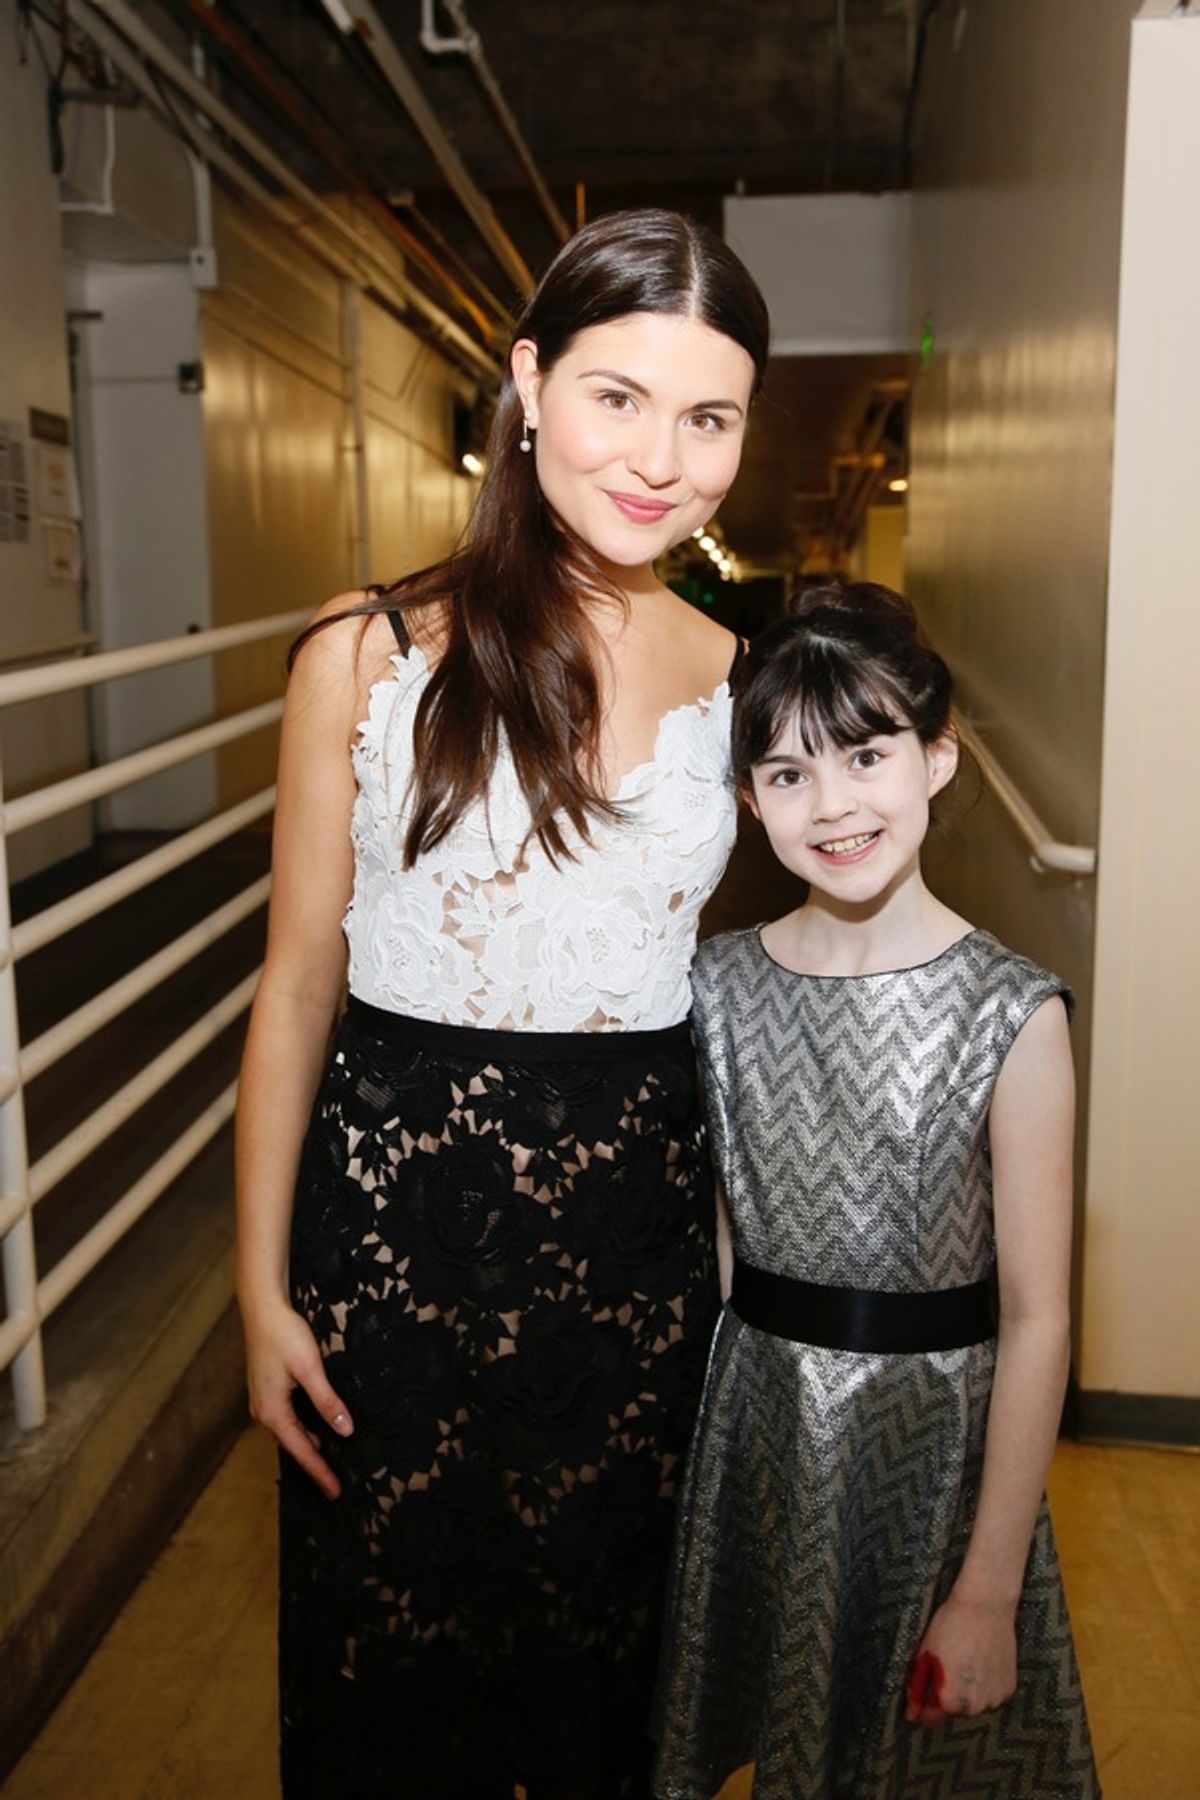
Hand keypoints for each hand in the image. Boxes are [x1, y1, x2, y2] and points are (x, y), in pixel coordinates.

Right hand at [243, 1297, 352, 1498]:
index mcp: (273, 1412)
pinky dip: (302, 1429)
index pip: (302, 1451)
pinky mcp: (267, 1390)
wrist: (262, 1308)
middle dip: (315, 1464)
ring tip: (329, 1462)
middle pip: (294, 1446)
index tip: (336, 1493)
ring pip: (290, 1432)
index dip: (320, 1472)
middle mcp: (263, 1412)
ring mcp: (263, 1401)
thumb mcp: (310, 1369)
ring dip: (309, 1447)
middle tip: (335, 1484)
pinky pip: (287, 1419)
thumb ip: (327, 1402)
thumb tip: (345, 1431)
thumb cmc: (285, 1335)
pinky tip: (316, 1430)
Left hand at [905, 1589, 1017, 1725]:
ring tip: (965, 1661)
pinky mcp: (1009, 1689)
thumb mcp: (925, 1655)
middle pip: (953, 1712)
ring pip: (973, 1704)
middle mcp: (975, 1708)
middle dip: (946, 1696)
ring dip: (967, 1692)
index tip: (924, 1688)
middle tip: (946, 1666)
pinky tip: (981, 1662)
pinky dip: (985, 1685)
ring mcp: (995, 1700)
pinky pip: (991, 1694)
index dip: (923, 1704)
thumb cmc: (950, 1627)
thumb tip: (911, 1715)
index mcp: (950, 1701)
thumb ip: (917, 1689)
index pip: (930, 1720)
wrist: (986, 1606)